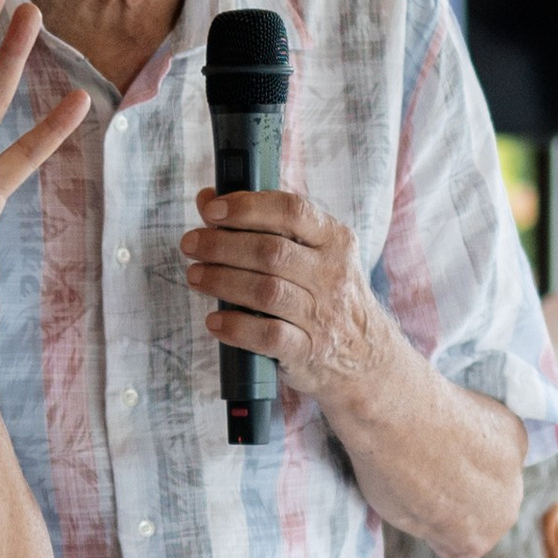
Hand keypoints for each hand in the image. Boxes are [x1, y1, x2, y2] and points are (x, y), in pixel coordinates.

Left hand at [180, 187, 383, 401]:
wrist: (367, 358)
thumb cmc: (326, 296)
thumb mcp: (311, 255)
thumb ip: (264, 226)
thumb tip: (208, 199)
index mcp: (335, 241)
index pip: (292, 211)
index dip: (247, 207)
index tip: (212, 210)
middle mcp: (333, 275)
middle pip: (271, 252)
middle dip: (222, 245)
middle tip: (190, 244)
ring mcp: (323, 315)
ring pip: (266, 291)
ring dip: (222, 281)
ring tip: (195, 276)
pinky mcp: (309, 351)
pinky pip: (268, 336)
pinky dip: (235, 327)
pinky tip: (214, 321)